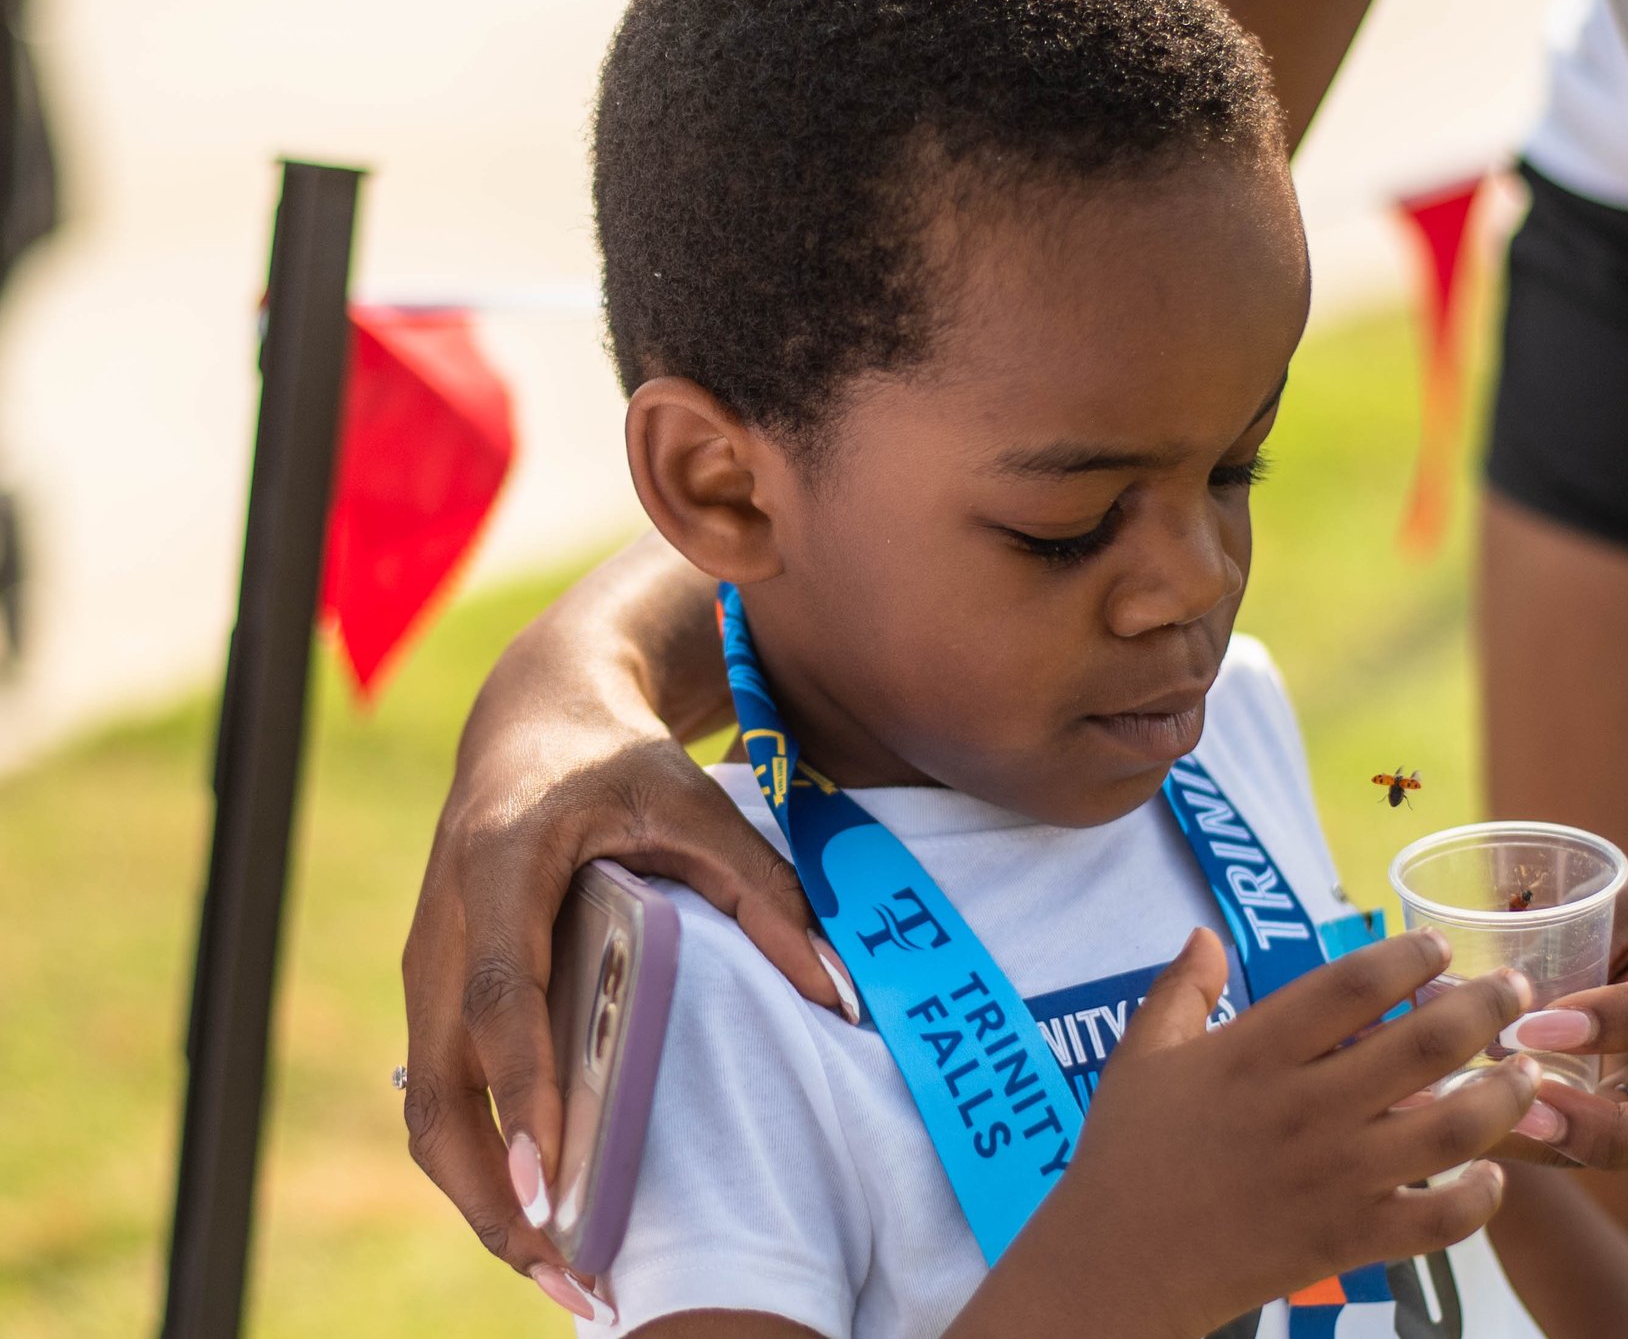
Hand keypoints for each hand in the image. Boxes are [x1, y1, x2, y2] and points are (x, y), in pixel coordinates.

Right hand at [399, 597, 856, 1313]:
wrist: (535, 718)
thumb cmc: (624, 763)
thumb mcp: (703, 808)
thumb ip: (766, 895)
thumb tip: (839, 996)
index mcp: (501, 867)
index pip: (502, 997)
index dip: (523, 1092)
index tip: (549, 1180)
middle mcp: (443, 927)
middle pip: (441, 1089)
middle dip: (494, 1192)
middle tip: (570, 1270)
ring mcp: (425, 965)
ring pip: (429, 1112)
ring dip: (483, 1199)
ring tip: (563, 1273)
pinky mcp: (430, 993)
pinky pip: (439, 1099)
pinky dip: (480, 1166)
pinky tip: (542, 1217)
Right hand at [965, 928, 1547, 1338]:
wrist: (1114, 1269)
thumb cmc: (1124, 1157)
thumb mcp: (1139, 1057)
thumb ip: (1180, 990)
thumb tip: (1205, 934)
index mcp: (1257, 1052)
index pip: (1355, 983)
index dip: (1411, 956)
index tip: (1442, 946)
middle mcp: (1307, 1106)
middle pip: (1425, 1042)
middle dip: (1487, 1006)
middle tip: (1518, 989)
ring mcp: (1334, 1176)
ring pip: (1451, 1126)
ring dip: (1504, 1094)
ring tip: (1527, 1072)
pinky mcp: (1348, 1240)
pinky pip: (1437, 1220)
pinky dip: (1479, 1198)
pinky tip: (1494, 1174)